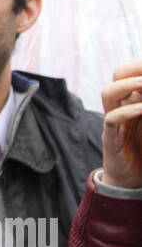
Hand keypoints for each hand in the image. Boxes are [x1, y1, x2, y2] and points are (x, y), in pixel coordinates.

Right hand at [101, 61, 141, 186]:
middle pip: (117, 77)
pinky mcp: (111, 138)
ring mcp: (113, 122)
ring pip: (109, 94)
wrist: (130, 179)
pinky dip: (128, 111)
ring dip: (128, 86)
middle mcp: (119, 107)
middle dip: (134, 70)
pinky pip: (112, 119)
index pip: (127, 73)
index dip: (137, 67)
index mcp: (131, 100)